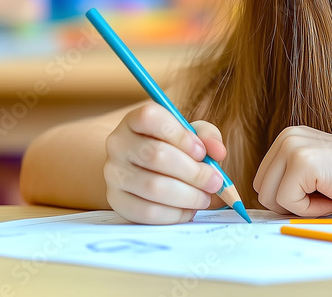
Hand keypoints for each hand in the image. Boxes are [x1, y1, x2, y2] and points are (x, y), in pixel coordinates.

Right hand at [104, 102, 226, 223]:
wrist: (139, 169)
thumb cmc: (171, 148)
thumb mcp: (190, 134)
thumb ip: (207, 137)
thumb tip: (218, 152)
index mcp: (134, 120)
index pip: (151, 118)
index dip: (180, 135)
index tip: (202, 152)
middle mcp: (118, 144)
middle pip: (156, 155)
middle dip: (194, 172)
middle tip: (215, 182)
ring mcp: (113, 173)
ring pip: (153, 186)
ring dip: (188, 196)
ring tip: (205, 198)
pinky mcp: (116, 201)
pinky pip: (146, 212)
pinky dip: (174, 214)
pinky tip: (188, 210)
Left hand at [253, 126, 331, 216]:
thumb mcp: (313, 170)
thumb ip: (288, 177)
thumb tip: (260, 200)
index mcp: (288, 137)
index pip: (262, 181)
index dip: (287, 198)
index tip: (315, 191)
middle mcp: (287, 137)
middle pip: (261, 189)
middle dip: (289, 203)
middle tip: (321, 195)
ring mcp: (293, 147)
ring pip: (269, 198)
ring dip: (299, 207)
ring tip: (327, 193)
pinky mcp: (302, 162)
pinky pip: (287, 202)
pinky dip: (310, 210)